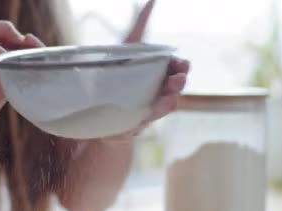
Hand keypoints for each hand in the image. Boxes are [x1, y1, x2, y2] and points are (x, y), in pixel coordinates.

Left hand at [105, 0, 188, 141]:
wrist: (98, 106)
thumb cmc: (117, 74)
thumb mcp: (127, 48)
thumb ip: (140, 25)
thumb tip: (152, 0)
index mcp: (156, 78)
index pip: (173, 72)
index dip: (180, 68)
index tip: (183, 64)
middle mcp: (153, 97)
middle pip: (170, 92)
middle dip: (176, 85)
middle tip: (179, 77)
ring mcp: (143, 113)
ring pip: (158, 110)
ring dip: (165, 104)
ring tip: (170, 97)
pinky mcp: (129, 127)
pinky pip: (135, 127)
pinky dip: (138, 124)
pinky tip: (140, 121)